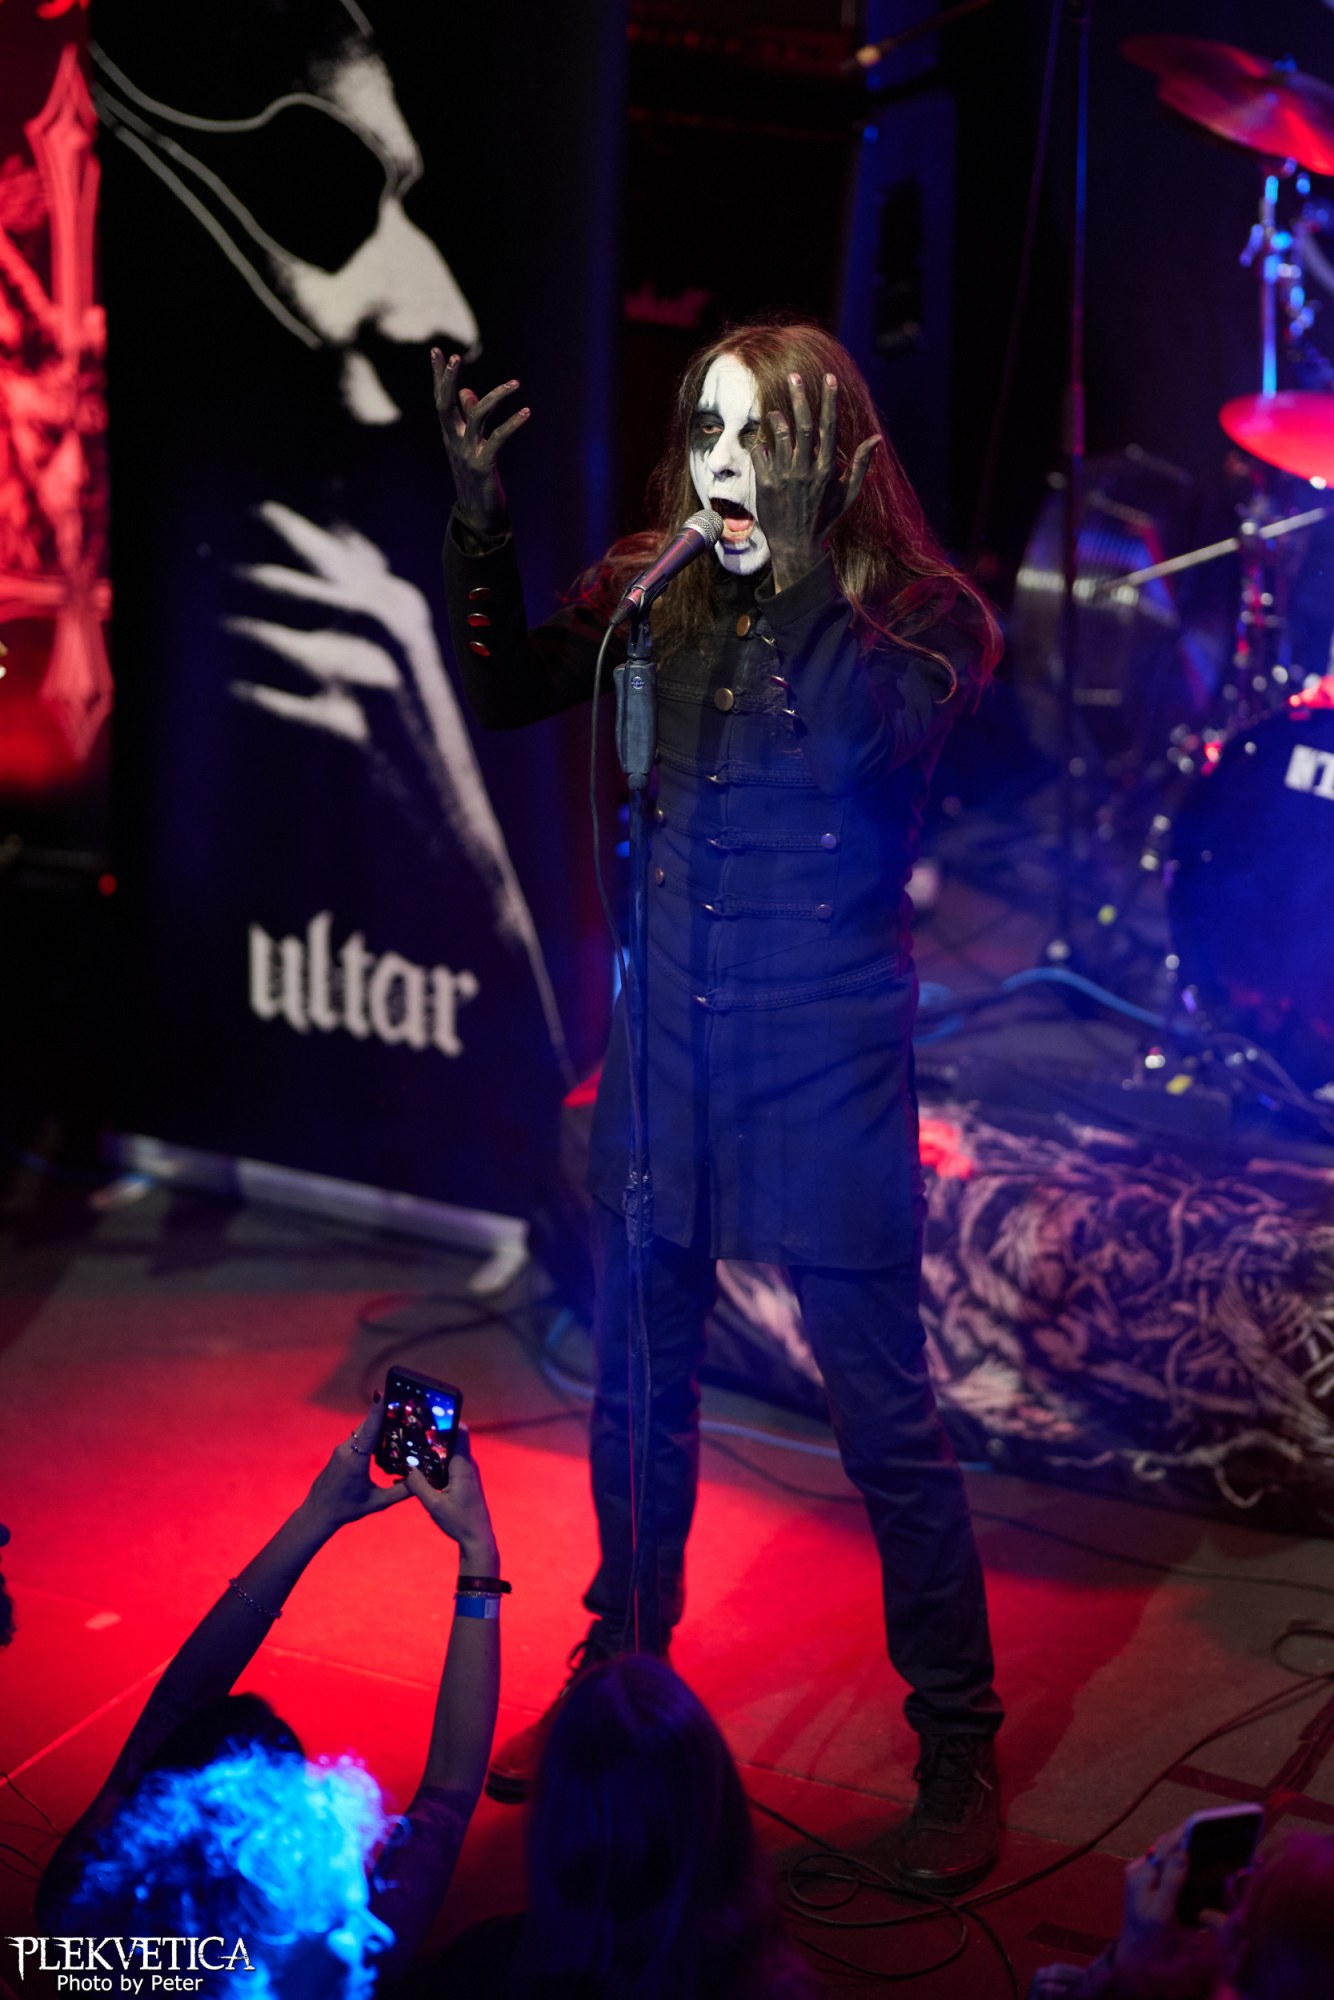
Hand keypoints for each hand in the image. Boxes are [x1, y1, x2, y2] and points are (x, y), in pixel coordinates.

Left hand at [300, 1394, 412, 1533]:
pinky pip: (357, 1437)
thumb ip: (401, 1492)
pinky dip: (370, 1433)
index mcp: (356, 1462)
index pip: (369, 1431)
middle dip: (383, 1413)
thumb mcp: (378, 1503)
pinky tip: (382, 1436)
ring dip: (377, 1423)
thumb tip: (421, 1482)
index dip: (376, 1411)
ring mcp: (341, 1450)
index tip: (380, 1392)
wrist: (319, 1512)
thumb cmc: (347, 1509)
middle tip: (402, 1403)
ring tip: (396, 1417)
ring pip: (362, 1430)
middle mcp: (346, 1451)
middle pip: (367, 1425)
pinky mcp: (339, 1452)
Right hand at [405, 1428, 498, 1570]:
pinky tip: (418, 1470)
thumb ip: (418, 1485)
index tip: (429, 1413)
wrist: (477, 1539)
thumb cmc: (459, 1523)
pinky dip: (435, 1464)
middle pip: (450, 1440)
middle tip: (412, 1429)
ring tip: (410, 1447)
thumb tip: (406, 1467)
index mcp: (462, 1467)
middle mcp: (467, 1465)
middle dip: (432, 1434)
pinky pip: (448, 1465)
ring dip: (431, 1451)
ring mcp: (466, 1472)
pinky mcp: (464, 1481)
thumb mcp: (434, 1505)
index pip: (460, 1432)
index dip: (446, 1420)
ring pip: (448, 1453)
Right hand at [431, 349, 528, 536]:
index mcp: (451, 434)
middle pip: (445, 405)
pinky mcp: (482, 466)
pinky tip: (526, 413)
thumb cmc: (477, 477)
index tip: (436, 350)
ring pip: (475, 416)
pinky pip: (497, 438)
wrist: (479, 515)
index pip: (441, 399)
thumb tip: (468, 392)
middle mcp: (454, 441)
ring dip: (495, 396)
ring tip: (516, 384)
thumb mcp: (471, 444)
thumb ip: (468, 417)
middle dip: (447, 380)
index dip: (438, 376)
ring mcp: (466, 453)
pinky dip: (513, 424)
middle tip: (455, 357)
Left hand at [752, 372, 878, 587]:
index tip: (829, 379)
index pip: (829, 428)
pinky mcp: (765, 484)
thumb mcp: (847, 494)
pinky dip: (762, 444)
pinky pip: (761, 452)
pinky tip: (765, 446)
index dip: (829, 401)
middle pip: (804, 425)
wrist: (795, 546)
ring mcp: (783, 477)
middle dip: (799, 398)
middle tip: (794, 377)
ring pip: (780, 436)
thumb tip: (876, 439)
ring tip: (777, 412)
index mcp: (827, 470)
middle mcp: (805, 470)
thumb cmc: (823, 518)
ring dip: (778, 418)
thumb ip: (860, 465)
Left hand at [1117, 1824, 1221, 1989]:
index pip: (1166, 1845)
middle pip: (1167, 1845)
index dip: (1186, 1831)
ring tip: (1210, 1838)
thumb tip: (1183, 1852)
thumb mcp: (1161, 1914)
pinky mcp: (1149, 1882)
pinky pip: (1167, 1864)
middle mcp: (1139, 1870)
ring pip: (1167, 1853)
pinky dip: (1181, 1858)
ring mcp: (1142, 1875)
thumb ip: (1170, 1882)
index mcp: (1141, 1876)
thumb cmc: (1151, 1941)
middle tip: (1215, 1829)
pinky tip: (1199, 1857)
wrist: (1135, 1959)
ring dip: (1186, 1845)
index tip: (1205, 1821)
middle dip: (1189, 1836)